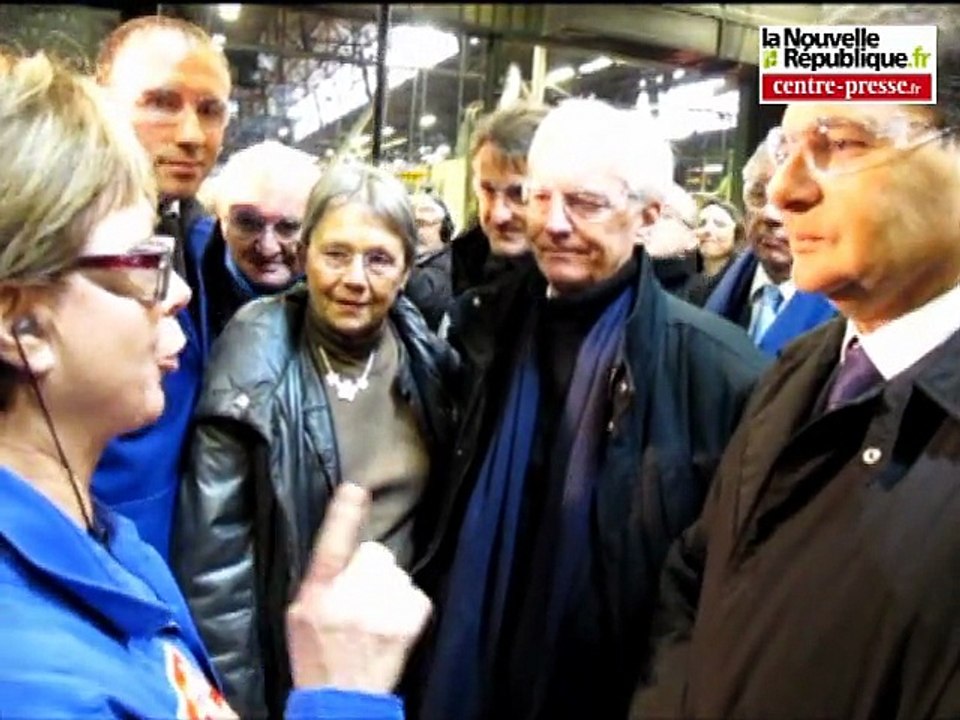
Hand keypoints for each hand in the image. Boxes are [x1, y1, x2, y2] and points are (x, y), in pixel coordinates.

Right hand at [286, 483, 432, 692]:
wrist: (343, 698)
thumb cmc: (317, 654)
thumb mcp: (298, 614)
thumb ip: (319, 579)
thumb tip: (340, 543)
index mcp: (319, 590)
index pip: (332, 544)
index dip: (345, 514)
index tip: (355, 488)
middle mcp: (352, 595)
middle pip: (376, 553)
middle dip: (371, 570)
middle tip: (359, 601)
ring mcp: (385, 607)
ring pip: (396, 573)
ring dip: (388, 590)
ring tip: (373, 619)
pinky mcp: (411, 618)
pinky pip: (414, 593)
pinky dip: (406, 607)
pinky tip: (390, 627)